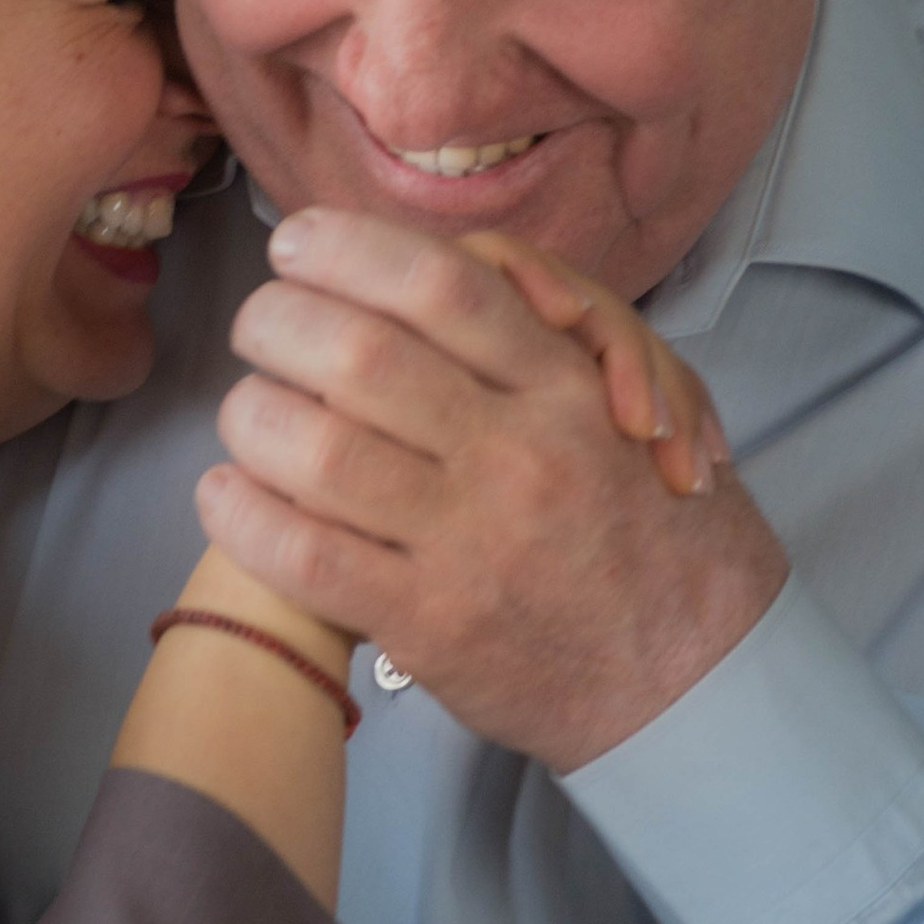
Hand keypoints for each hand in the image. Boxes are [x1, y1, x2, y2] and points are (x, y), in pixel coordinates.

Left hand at [197, 207, 789, 771]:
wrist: (697, 677)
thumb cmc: (655, 531)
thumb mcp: (632, 403)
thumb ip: (540, 334)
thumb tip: (431, 269)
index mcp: (566, 388)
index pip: (442, 285)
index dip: (350, 250)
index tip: (299, 245)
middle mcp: (518, 455)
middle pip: (359, 353)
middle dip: (278, 323)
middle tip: (257, 326)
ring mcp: (471, 542)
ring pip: (318, 449)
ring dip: (251, 417)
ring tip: (243, 413)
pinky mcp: (431, 625)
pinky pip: (307, 558)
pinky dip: (244, 516)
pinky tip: (225, 493)